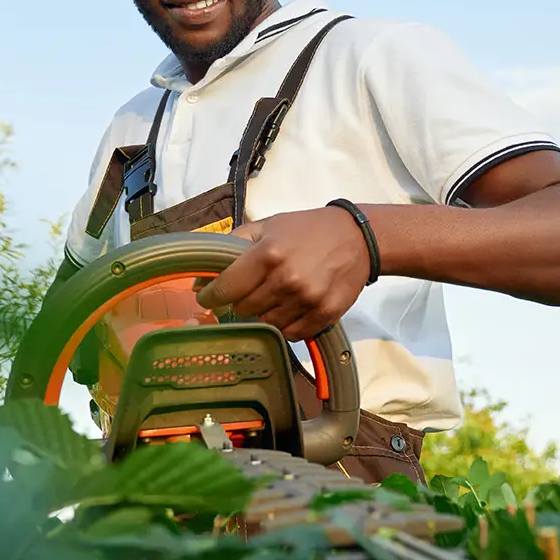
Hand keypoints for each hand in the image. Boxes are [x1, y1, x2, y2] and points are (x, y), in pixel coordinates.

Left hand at [193, 207, 372, 340]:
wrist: (357, 238)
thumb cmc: (307, 230)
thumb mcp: (268, 226)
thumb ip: (233, 246)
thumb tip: (201, 274)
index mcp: (267, 254)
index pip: (226, 288)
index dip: (211, 295)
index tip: (208, 297)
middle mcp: (285, 280)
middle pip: (244, 309)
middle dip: (242, 301)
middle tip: (251, 290)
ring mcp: (306, 300)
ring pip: (266, 324)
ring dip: (265, 313)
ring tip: (276, 296)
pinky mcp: (324, 315)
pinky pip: (291, 334)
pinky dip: (286, 325)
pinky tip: (291, 308)